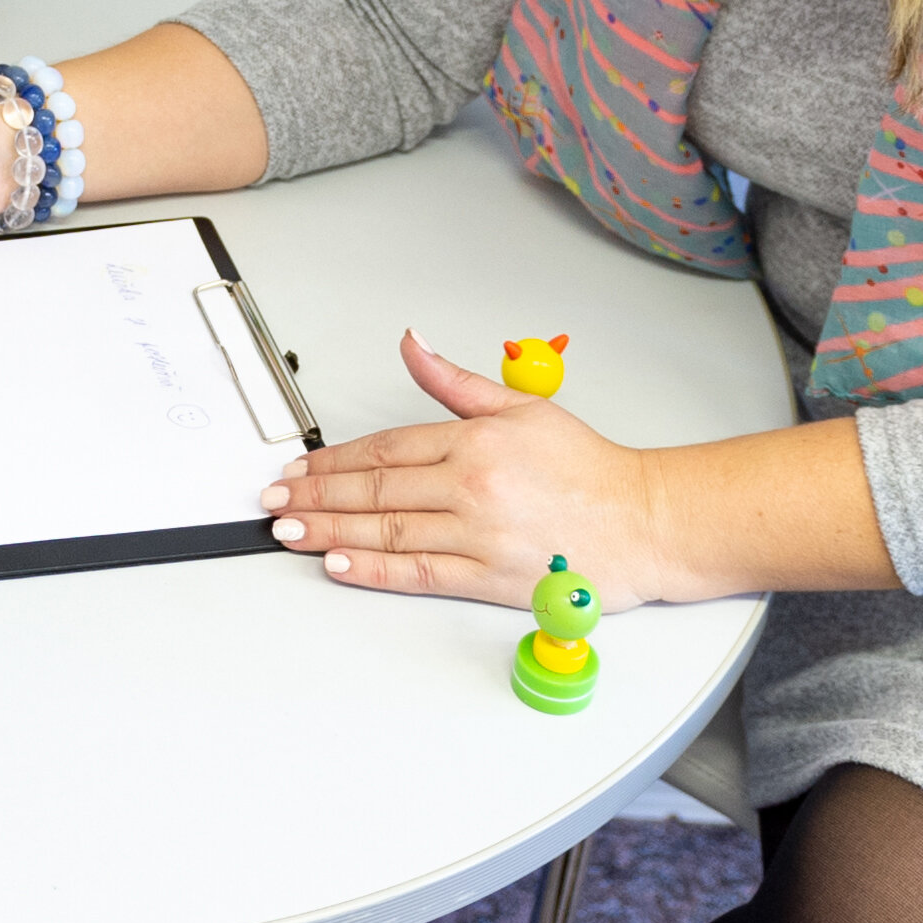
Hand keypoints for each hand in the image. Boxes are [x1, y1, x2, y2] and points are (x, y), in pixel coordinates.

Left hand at [257, 330, 665, 609]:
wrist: (647, 521)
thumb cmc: (591, 469)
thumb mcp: (521, 406)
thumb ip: (455, 382)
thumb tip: (413, 344)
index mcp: (474, 441)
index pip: (383, 448)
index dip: (332, 460)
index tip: (299, 469)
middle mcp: (471, 486)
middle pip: (374, 489)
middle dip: (315, 496)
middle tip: (276, 502)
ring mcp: (479, 534)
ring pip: (387, 531)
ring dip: (330, 531)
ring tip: (290, 531)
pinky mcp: (490, 577)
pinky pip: (420, 573)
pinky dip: (374, 570)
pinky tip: (339, 564)